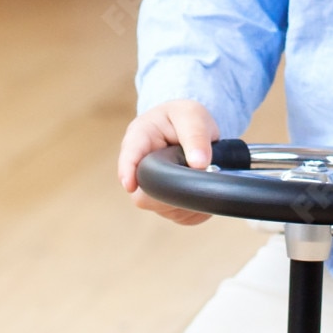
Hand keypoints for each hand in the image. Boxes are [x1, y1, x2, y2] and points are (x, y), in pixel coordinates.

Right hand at [121, 100, 218, 222]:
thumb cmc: (186, 117)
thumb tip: (199, 164)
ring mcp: (147, 187)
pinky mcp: (161, 203)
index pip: (129, 155)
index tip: (130, 185)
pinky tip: (202, 191)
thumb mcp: (193, 116)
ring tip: (204, 176)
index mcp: (140, 136)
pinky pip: (177, 215)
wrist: (190, 127)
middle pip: (143, 192)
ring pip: (161, 207)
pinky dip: (194, 209)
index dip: (128, 171)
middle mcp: (138, 165)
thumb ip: (196, 136)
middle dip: (172, 191)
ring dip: (186, 199)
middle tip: (200, 174)